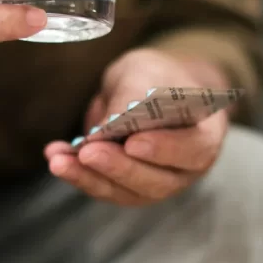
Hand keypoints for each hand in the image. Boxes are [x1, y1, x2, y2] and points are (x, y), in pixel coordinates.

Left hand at [44, 49, 230, 205]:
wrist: (151, 90)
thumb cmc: (156, 78)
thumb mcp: (146, 71)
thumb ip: (133, 94)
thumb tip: (108, 126)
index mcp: (207, 134)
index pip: (193, 149)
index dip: (164, 149)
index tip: (133, 142)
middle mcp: (186, 168)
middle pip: (157, 180)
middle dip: (119, 167)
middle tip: (88, 152)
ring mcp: (158, 184)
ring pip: (127, 192)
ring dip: (90, 177)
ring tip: (59, 160)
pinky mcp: (129, 189)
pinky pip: (104, 188)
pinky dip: (78, 175)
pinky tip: (55, 157)